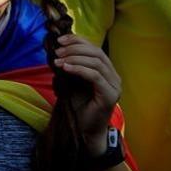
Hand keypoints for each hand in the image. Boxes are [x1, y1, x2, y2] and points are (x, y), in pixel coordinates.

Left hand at [54, 33, 120, 149]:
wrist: (84, 130)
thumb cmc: (78, 106)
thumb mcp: (71, 81)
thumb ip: (68, 66)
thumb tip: (56, 50)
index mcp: (106, 70)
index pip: (94, 48)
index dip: (78, 40)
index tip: (60, 40)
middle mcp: (113, 76)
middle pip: (96, 52)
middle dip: (75, 48)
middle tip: (58, 51)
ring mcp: (114, 86)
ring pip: (96, 62)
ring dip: (75, 58)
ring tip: (58, 61)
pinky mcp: (110, 95)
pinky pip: (95, 76)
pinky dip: (79, 69)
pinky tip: (66, 68)